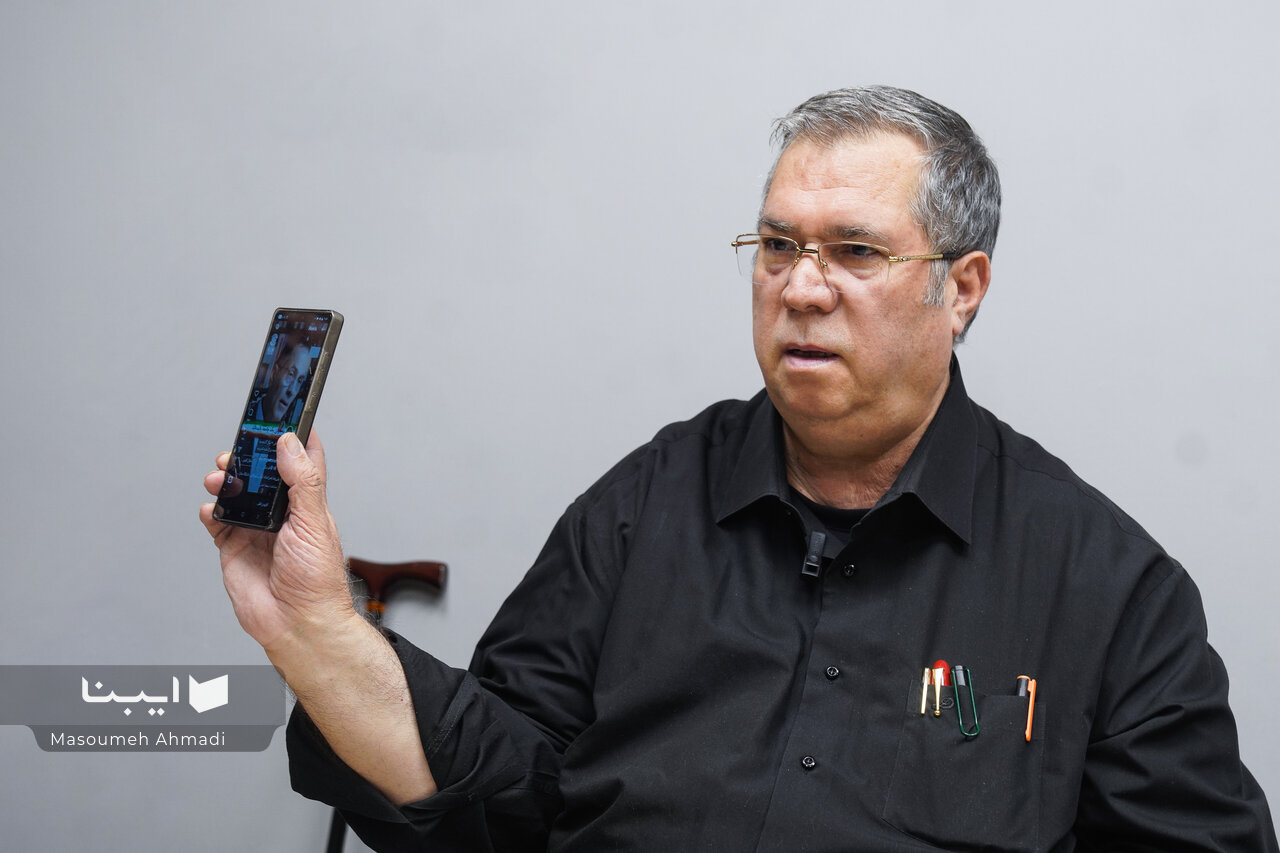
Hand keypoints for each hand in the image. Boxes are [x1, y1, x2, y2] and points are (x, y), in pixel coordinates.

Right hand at [200, 431, 355, 652]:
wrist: (297, 623)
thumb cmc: (317, 580)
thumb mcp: (315, 523)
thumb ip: (303, 482)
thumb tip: (290, 444)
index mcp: (306, 504)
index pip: (301, 461)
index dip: (292, 437)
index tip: (281, 414)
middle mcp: (281, 514)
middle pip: (261, 474)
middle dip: (246, 457)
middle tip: (236, 446)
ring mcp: (256, 530)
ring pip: (235, 494)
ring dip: (225, 481)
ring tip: (219, 477)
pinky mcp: (234, 548)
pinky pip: (216, 522)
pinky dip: (210, 512)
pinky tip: (210, 508)